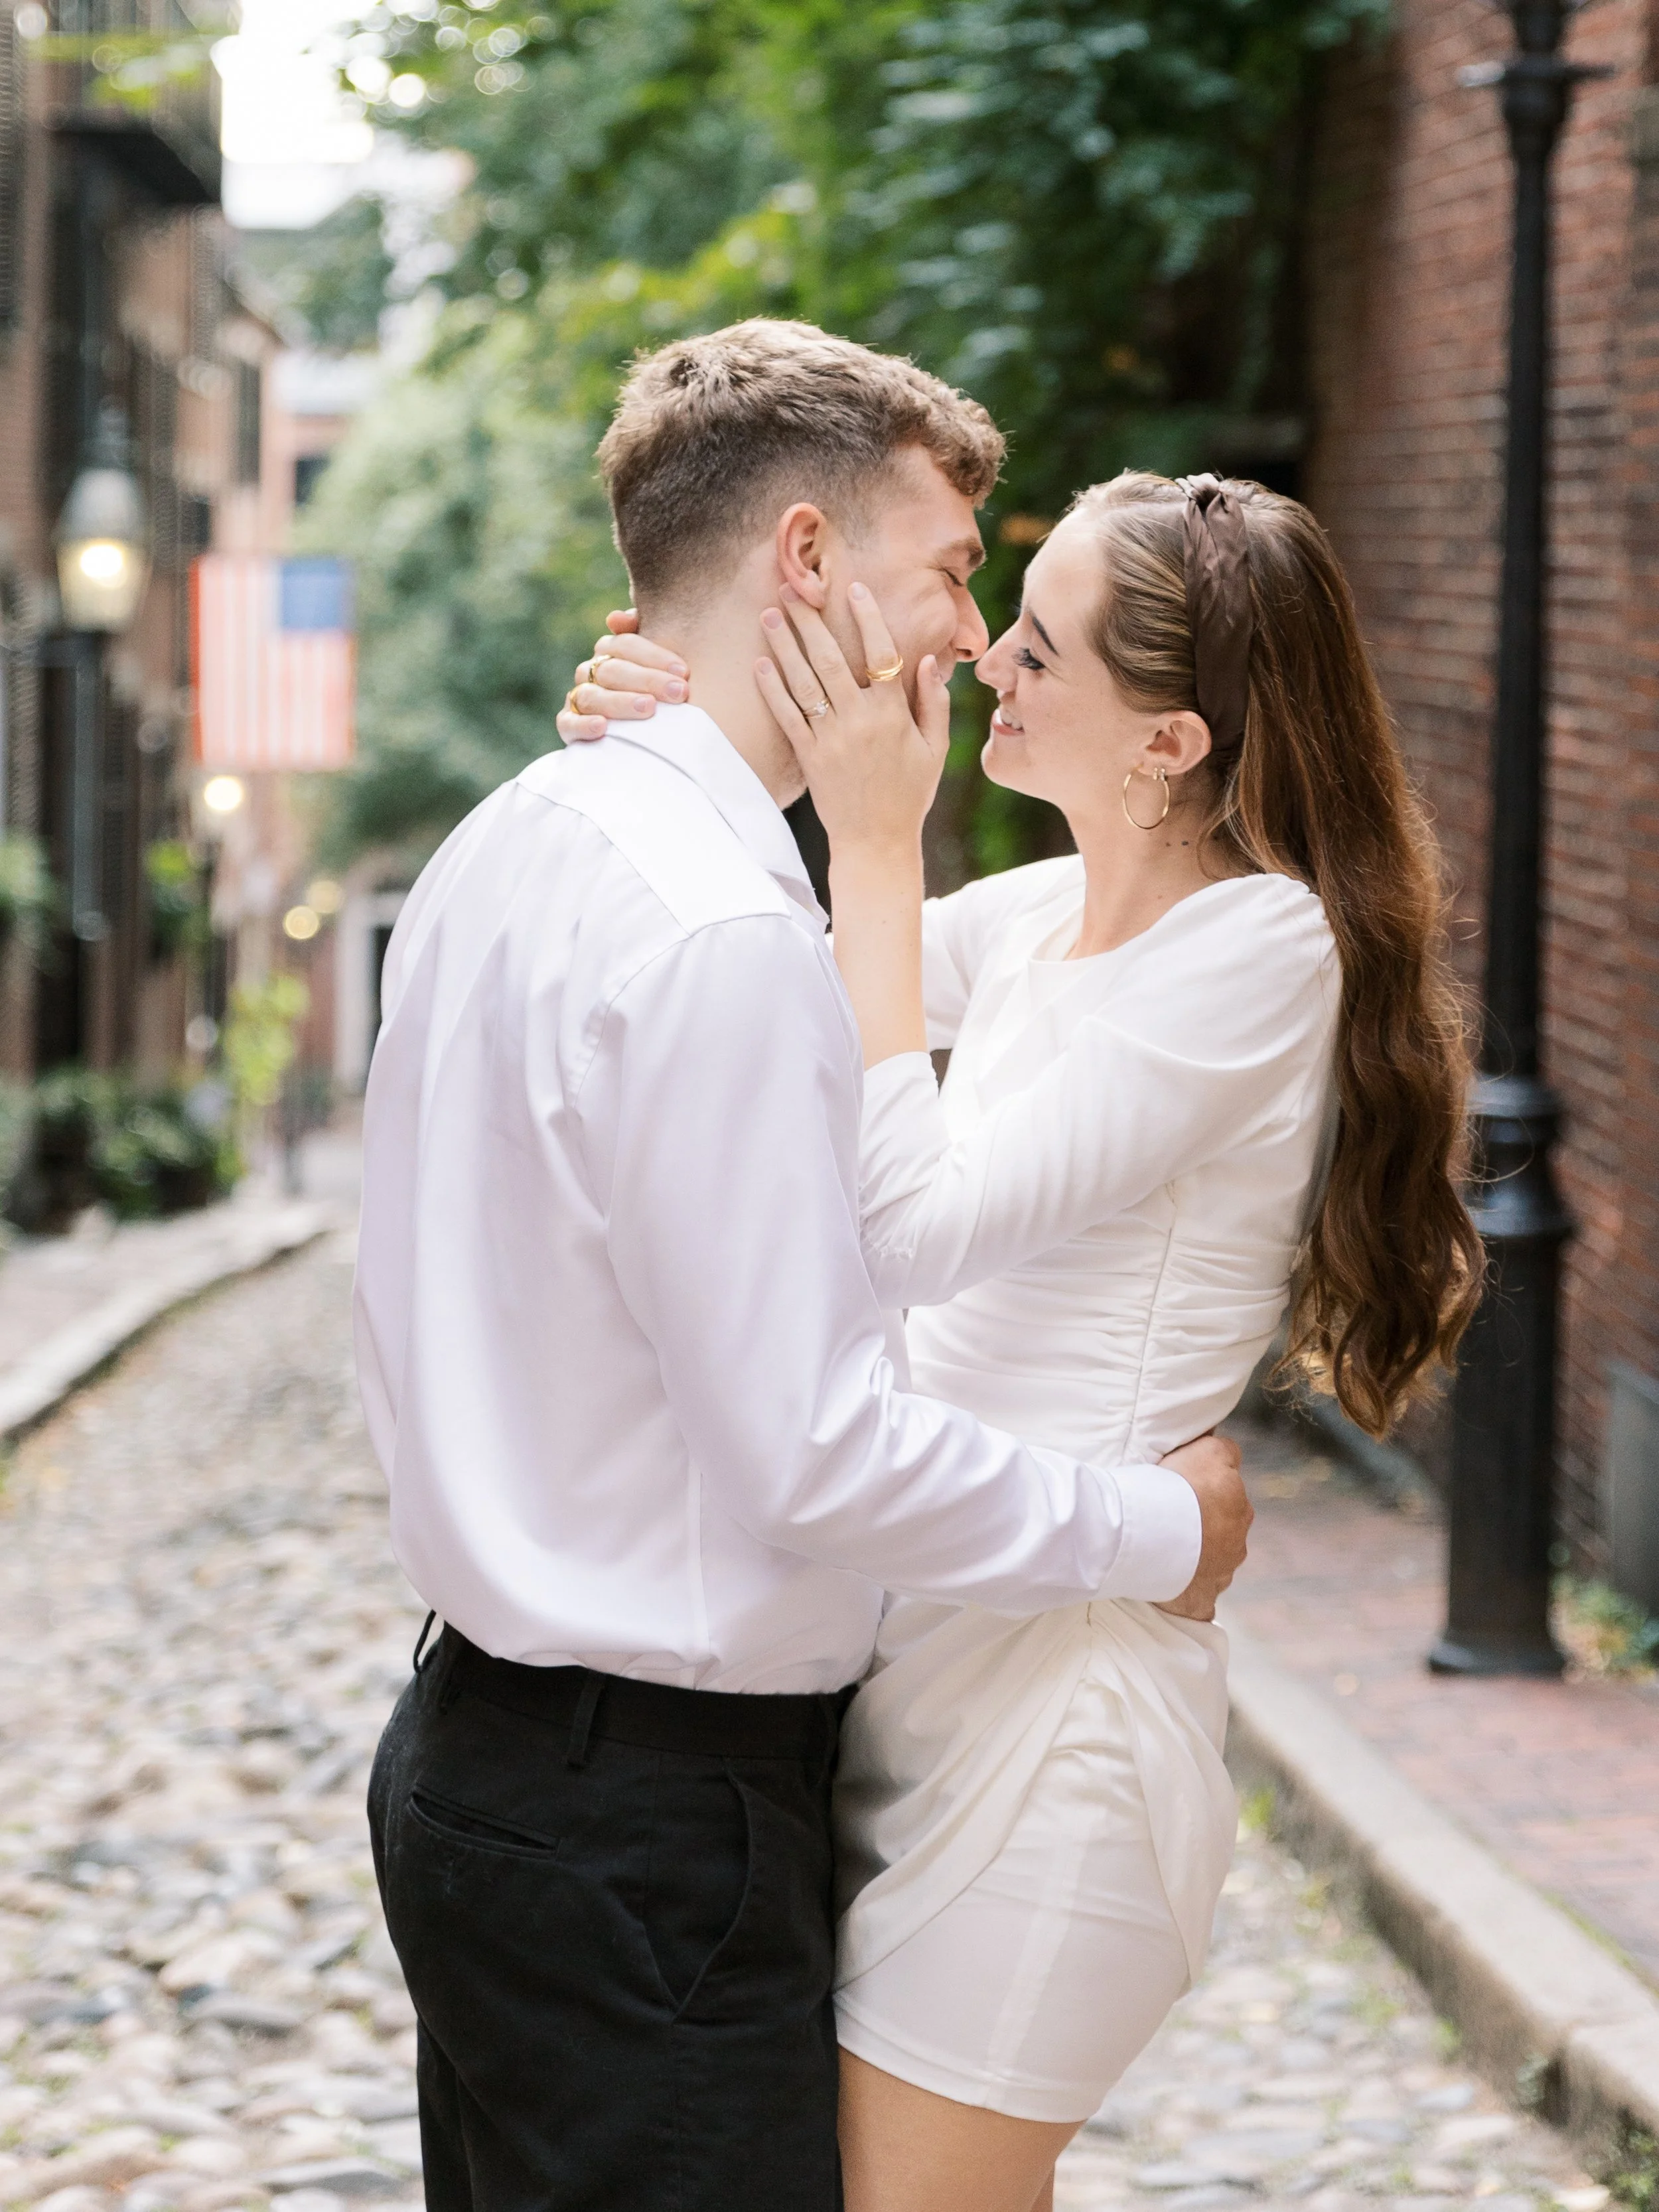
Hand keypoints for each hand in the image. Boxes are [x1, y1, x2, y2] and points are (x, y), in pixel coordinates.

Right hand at [556, 611, 687, 741]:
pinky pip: (569, 724)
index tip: (684, 672)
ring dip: (620, 702)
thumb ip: (644, 631)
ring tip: (649, 708)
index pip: (626, 645)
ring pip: (591, 696)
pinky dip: (583, 725)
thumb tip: (616, 618)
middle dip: (647, 680)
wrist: (652, 732)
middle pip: (612, 670)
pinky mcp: (569, 726)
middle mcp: (590, 672)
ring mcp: (578, 699)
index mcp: (610, 651)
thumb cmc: (656, 691)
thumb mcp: (659, 663)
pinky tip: (602, 727)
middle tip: (679, 692)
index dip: (655, 656)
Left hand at [755, 583, 948, 855]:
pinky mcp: (808, 757)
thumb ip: (933, 703)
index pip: (880, 653)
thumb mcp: (935, 749)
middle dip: (809, 620)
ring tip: (768, 614)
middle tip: (791, 588)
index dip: (867, 618)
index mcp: (892, 714)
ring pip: (803, 682)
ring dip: (784, 645)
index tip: (854, 588)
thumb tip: (928, 660)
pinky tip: (760, 664)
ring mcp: (830, 739)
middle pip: (830, 659)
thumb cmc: (910, 794)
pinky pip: (787, 717)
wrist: (876, 842)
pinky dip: (772, 690)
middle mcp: (858, 721)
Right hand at [1155, 1432, 1250, 1622]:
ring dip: (1196, 1555)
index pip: (1229, 1490)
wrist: (1149, 1534)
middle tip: (1170, 1517)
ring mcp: (1222, 1571)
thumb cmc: (1173, 1487)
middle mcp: (1237, 1538)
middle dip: (1204, 1524)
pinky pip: (1199, 1597)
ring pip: (1212, 1560)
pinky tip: (1169, 1583)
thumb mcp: (1206, 1449)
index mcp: (1239, 1504)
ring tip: (1163, 1548)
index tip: (1183, 1490)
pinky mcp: (1205, 1599)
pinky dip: (1187, 1590)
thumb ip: (1223, 1449)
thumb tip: (1228, 1451)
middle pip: (1222, 1527)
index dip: (1206, 1488)